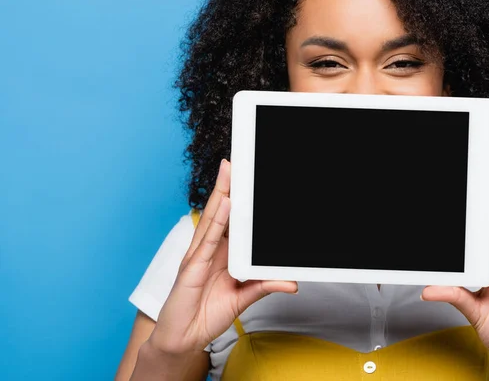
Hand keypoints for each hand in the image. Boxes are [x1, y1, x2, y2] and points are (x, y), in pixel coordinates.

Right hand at [147, 159, 297, 355]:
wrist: (182, 340)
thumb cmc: (206, 316)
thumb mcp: (243, 299)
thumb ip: (264, 287)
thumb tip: (292, 283)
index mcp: (219, 254)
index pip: (230, 221)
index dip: (236, 199)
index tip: (246, 179)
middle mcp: (208, 250)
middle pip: (220, 213)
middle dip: (228, 187)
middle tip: (236, 162)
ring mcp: (197, 256)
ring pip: (212, 219)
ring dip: (222, 194)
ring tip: (231, 171)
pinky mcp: (191, 269)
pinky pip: (207, 242)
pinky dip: (217, 221)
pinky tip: (225, 204)